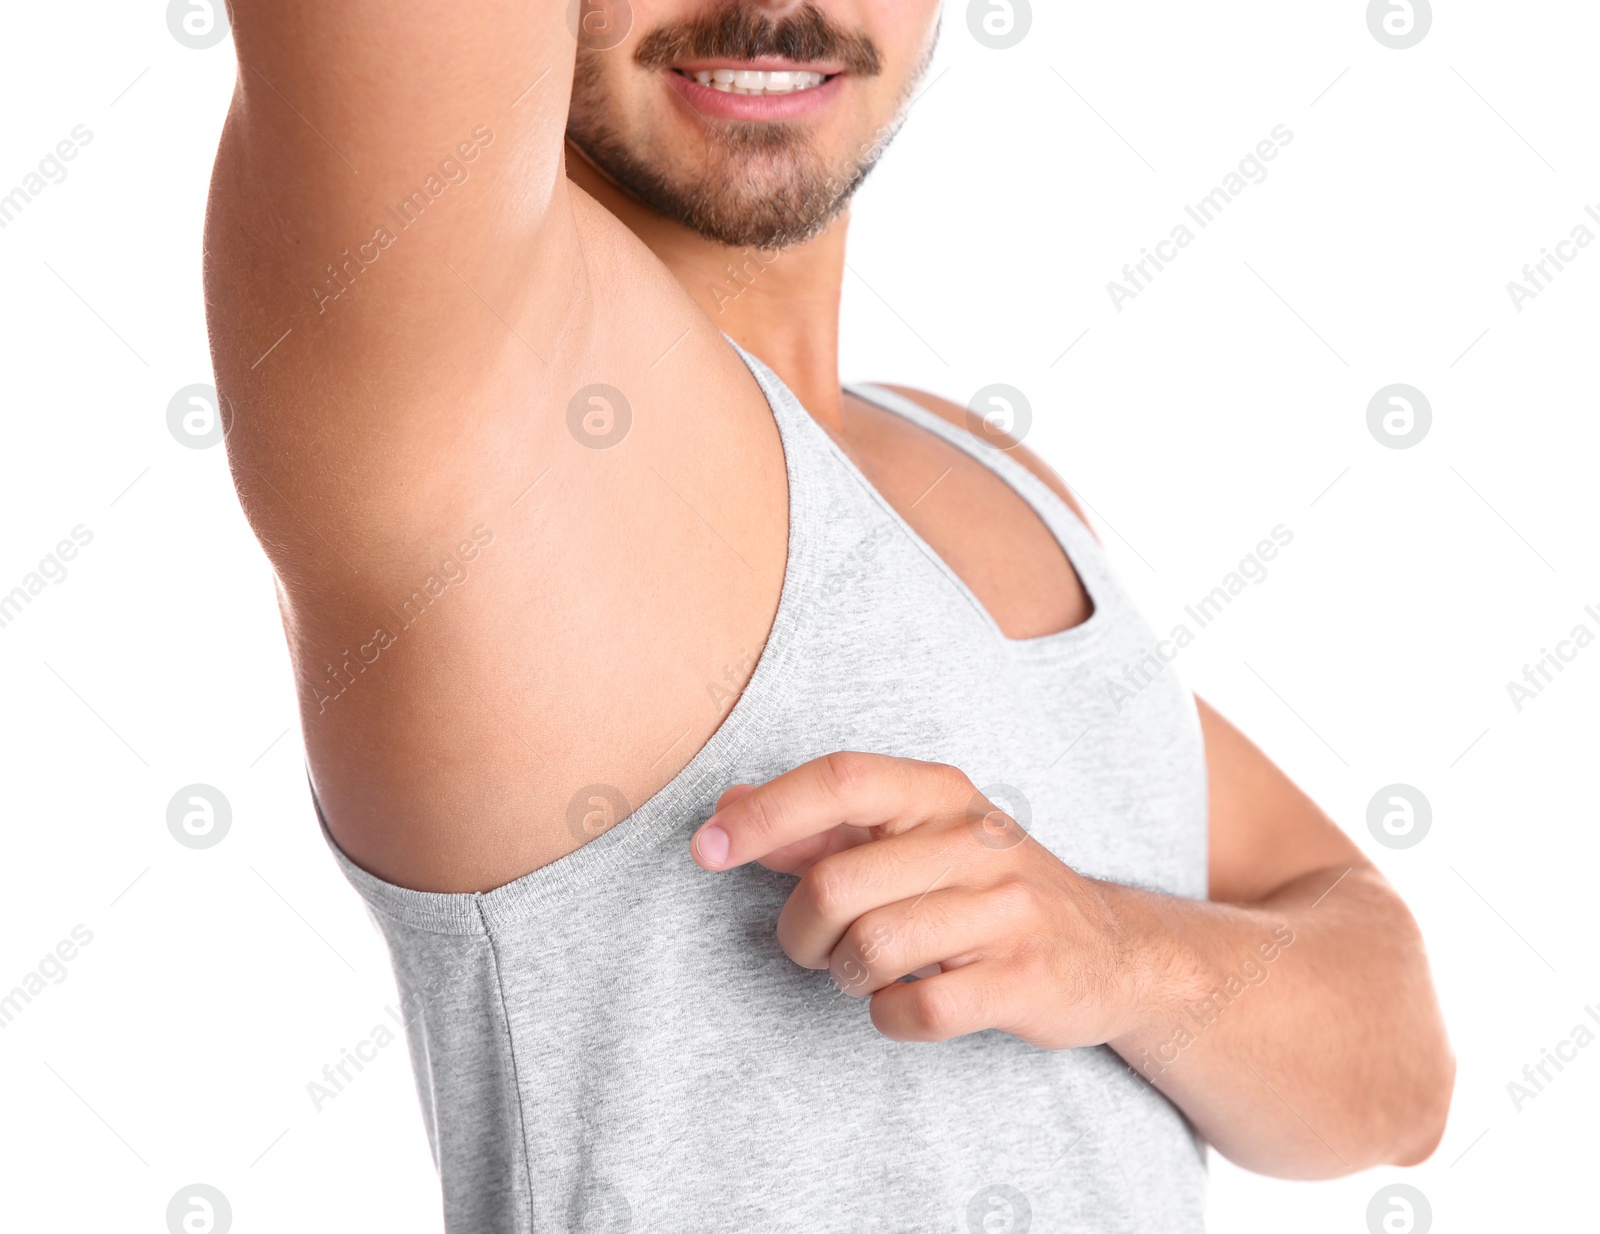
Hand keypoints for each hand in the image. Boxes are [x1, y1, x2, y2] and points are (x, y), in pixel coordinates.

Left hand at [691, 752, 1147, 1048]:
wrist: (1113, 951)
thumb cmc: (986, 889)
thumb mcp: (914, 840)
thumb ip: (822, 827)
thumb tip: (729, 808)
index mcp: (941, 793)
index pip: (842, 780)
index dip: (765, 814)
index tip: (706, 849)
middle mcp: (977, 841)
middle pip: (837, 883)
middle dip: (801, 931)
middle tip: (815, 946)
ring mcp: (1008, 910)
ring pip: (871, 949)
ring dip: (846, 975)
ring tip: (867, 972)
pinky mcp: (1025, 979)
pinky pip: (916, 1008)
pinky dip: (890, 1016)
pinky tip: (905, 1002)